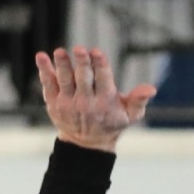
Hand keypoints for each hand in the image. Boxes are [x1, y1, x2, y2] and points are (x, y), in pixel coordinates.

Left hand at [35, 47, 154, 150]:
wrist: (86, 143)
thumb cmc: (111, 123)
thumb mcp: (129, 115)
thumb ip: (139, 100)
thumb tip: (151, 89)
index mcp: (106, 103)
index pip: (103, 81)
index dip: (100, 66)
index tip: (97, 52)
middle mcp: (86, 103)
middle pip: (83, 79)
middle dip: (82, 64)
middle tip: (80, 49)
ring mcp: (68, 103)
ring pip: (65, 80)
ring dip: (62, 65)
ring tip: (60, 52)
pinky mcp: (53, 102)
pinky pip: (48, 84)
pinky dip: (44, 70)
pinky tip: (41, 57)